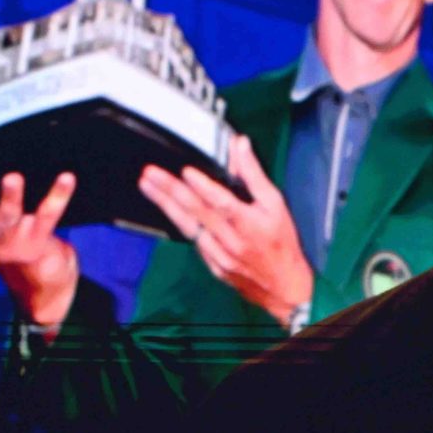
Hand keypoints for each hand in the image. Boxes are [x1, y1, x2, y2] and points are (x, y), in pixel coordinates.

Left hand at [138, 136, 314, 325]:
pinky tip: (166, 210)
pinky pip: (194, 241)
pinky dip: (179, 224)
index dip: (203, 187)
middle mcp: (231, 240)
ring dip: (166, 205)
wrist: (284, 287)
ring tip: (147, 187)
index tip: (185, 172)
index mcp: (249, 223)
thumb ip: (254, 174)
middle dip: (170, 190)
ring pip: (188, 227)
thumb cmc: (282, 243)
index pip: (222, 203)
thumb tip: (241, 145)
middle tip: (150, 174)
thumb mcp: (276, 204)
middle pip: (196, 212)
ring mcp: (219, 255)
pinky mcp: (213, 266)